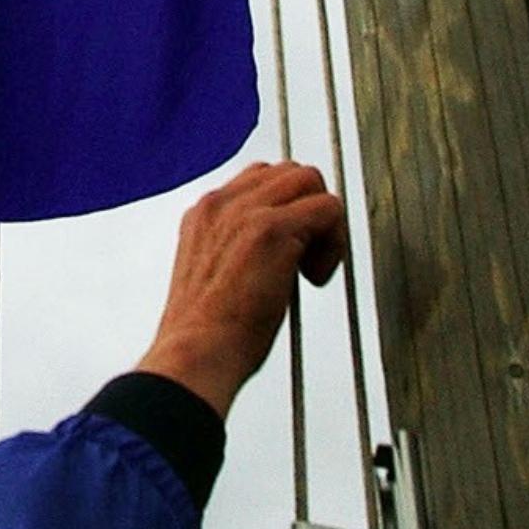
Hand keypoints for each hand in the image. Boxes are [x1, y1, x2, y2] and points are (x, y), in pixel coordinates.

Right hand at [136, 162, 346, 418]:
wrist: (194, 357)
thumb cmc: (204, 336)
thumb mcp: (213, 278)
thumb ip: (236, 250)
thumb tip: (282, 250)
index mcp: (202, 216)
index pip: (257, 181)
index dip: (284, 210)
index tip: (287, 251)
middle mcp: (220, 205)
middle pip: (287, 172)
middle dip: (307, 209)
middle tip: (303, 259)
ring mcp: (243, 213)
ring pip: (310, 181)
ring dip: (323, 222)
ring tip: (308, 267)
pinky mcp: (270, 229)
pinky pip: (328, 208)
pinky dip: (334, 243)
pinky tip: (314, 278)